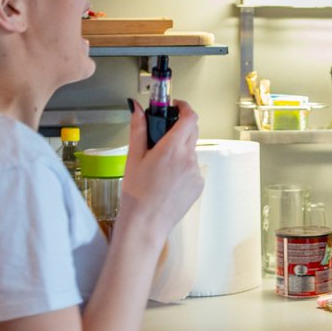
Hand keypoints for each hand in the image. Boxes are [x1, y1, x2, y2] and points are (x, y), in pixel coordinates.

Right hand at [120, 100, 203, 241]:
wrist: (145, 224)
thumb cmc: (136, 194)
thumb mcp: (133, 157)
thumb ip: (138, 129)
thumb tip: (137, 108)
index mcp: (172, 148)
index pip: (189, 117)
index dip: (183, 107)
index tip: (175, 106)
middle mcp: (188, 158)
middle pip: (192, 131)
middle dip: (180, 127)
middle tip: (163, 135)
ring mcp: (196, 172)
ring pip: (191, 151)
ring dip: (179, 150)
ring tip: (160, 166)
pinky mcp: (199, 184)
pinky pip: (193, 168)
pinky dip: (183, 167)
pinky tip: (167, 180)